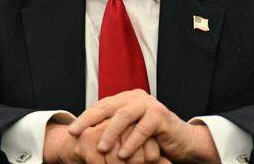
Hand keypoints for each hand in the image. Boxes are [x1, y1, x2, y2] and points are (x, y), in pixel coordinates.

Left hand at [68, 91, 215, 163]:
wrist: (182, 142)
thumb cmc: (153, 140)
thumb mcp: (129, 133)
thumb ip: (113, 130)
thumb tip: (85, 136)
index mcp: (125, 99)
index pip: (100, 106)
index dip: (85, 118)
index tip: (71, 131)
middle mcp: (135, 98)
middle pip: (107, 107)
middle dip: (89, 121)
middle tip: (75, 133)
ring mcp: (148, 104)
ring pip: (124, 116)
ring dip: (110, 133)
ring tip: (100, 148)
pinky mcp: (160, 115)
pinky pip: (142, 129)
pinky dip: (131, 142)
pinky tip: (122, 155)